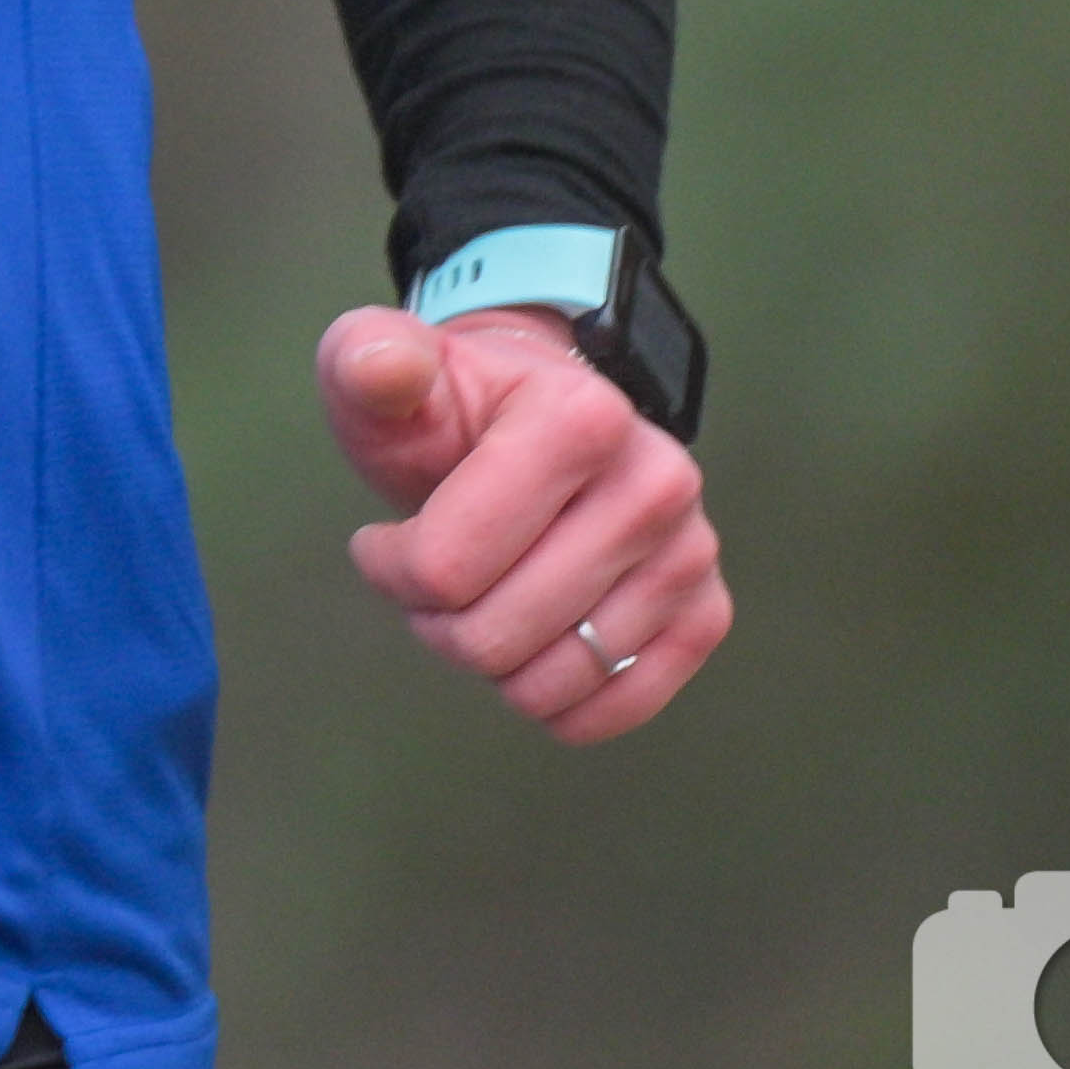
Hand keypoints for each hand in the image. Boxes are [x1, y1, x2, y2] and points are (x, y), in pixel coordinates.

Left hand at [320, 303, 726, 743]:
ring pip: (549, 683)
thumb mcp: (384, 367)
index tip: (385, 541)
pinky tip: (533, 649)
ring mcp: (690, 553)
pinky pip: (616, 708)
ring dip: (493, 664)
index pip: (446, 566)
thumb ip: (364, 359)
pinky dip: (558, 703)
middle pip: (495, 635)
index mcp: (582, 418)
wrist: (532, 424)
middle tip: (436, 580)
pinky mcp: (705, 612)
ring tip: (485, 599)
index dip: (391, 570)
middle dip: (438, 624)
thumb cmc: (450, 411)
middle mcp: (658, 484)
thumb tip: (380, 367)